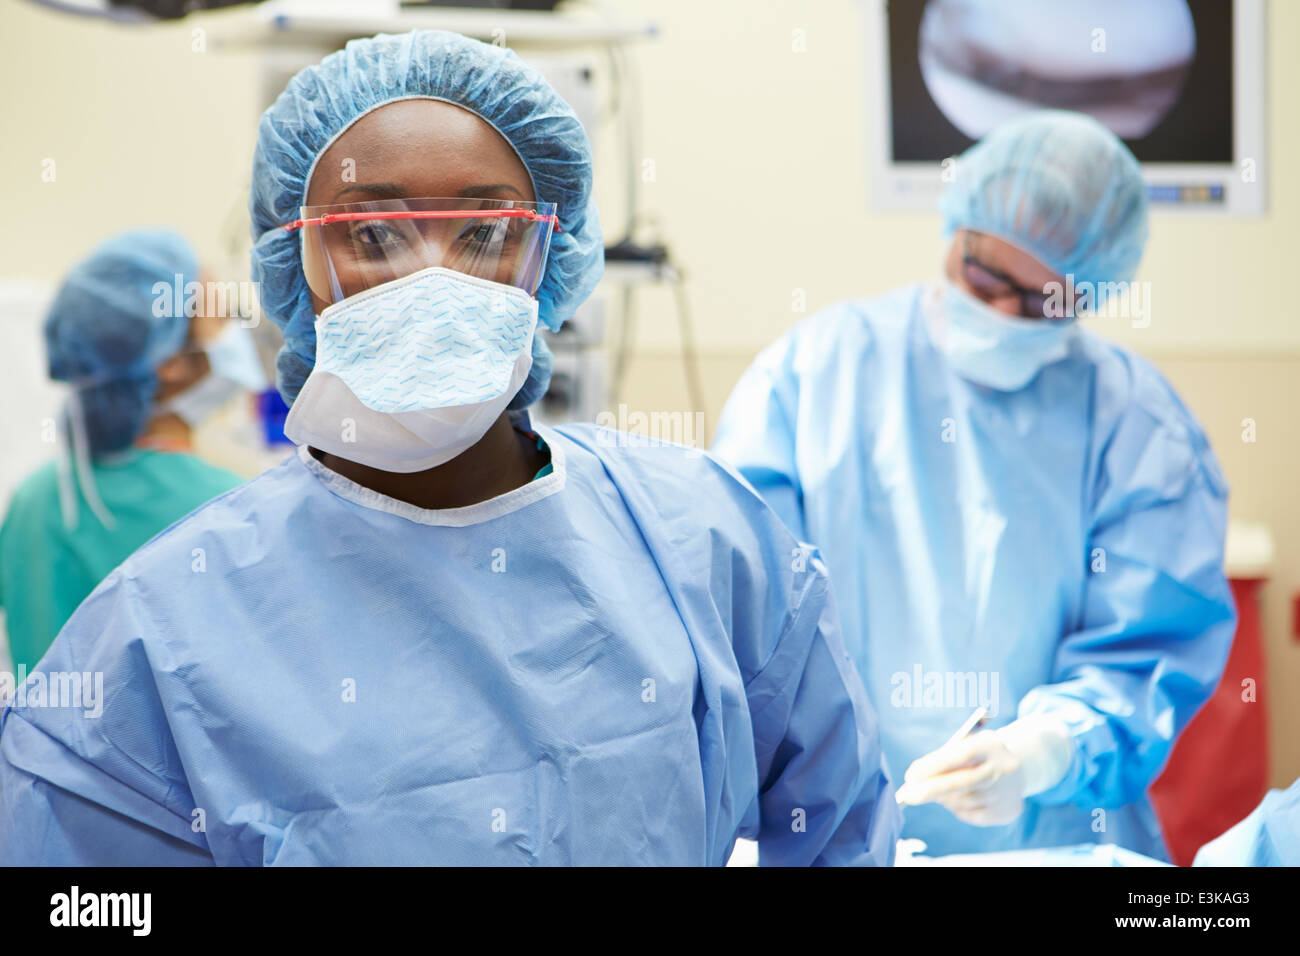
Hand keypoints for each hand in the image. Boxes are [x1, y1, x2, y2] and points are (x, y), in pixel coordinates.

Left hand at [895, 717, 1073, 826]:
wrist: (1020, 767)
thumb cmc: (980, 753)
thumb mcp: (967, 743)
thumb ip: (944, 757)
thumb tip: (916, 780)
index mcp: (990, 745)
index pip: (960, 756)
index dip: (933, 766)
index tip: (911, 775)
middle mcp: (1001, 769)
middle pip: (962, 783)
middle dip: (930, 790)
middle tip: (907, 796)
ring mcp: (1005, 792)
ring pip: (961, 801)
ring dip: (942, 798)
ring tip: (937, 791)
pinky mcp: (1006, 812)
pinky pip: (970, 815)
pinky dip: (957, 808)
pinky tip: (959, 798)